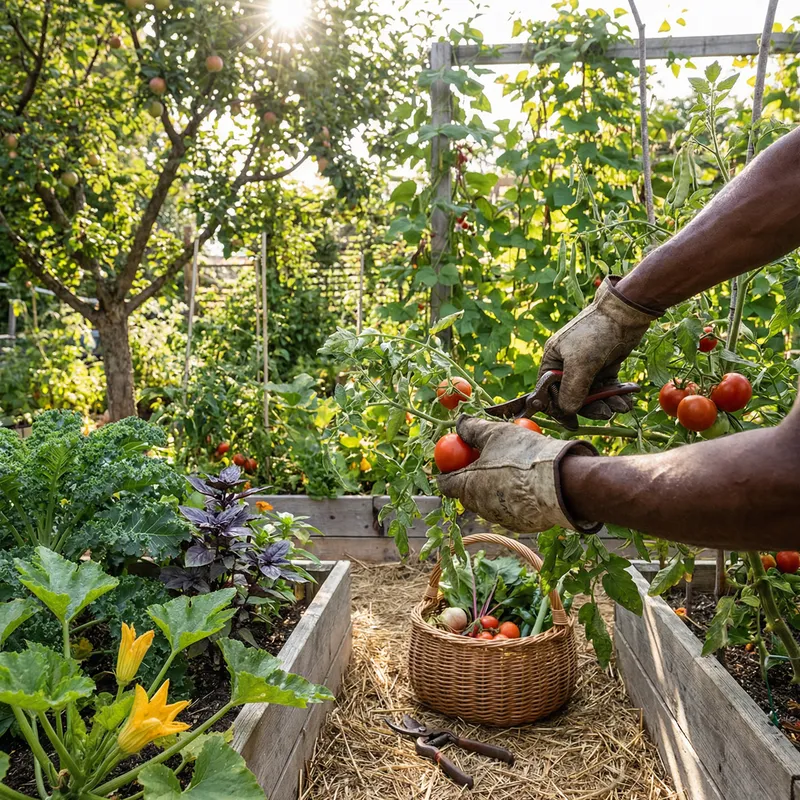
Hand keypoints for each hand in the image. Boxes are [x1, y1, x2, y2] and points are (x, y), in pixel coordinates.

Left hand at [436, 415, 600, 533]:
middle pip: (467, 492)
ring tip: (509, 468)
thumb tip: (460, 422)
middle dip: (472, 476)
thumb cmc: (523, 455)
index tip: (456, 459)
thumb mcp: (496, 433)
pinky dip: (512, 497)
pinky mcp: (520, 525)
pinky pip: (509, 509)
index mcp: (467, 486)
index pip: (445, 483)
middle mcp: (479, 506)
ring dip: (492, 487)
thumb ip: (473, 429)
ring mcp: (500, 518)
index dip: (448, 469)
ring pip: (488, 500)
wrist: (562, 482)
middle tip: (485, 459)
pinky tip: (526, 482)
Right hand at [539, 277, 659, 427]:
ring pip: (593, 395)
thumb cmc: (595, 333)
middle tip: (605, 414)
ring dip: (606, 403)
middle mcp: (568, 366)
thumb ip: (571, 389)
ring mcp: (587, 367)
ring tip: (621, 406)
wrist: (625, 313)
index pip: (550, 392)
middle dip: (590, 407)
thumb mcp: (580, 363)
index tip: (572, 421)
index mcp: (553, 361)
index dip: (560, 408)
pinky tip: (626, 401)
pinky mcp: (605, 367)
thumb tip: (566, 412)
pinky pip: (607, 388)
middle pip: (573, 397)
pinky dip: (615, 396)